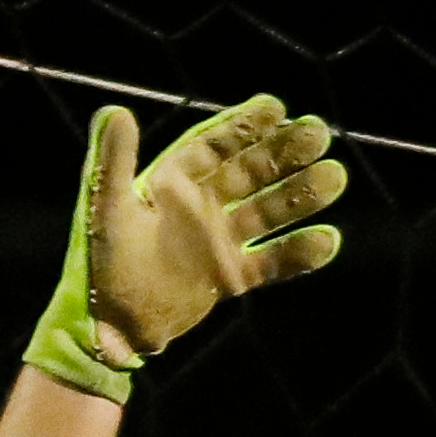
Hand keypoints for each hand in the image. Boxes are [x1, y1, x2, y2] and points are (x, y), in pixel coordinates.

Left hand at [27, 95, 345, 399]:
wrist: (108, 329)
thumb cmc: (99, 265)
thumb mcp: (105, 208)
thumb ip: (113, 161)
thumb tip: (114, 110)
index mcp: (170, 185)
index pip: (214, 146)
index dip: (244, 127)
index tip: (277, 108)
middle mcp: (198, 209)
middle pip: (250, 173)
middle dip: (284, 154)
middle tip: (320, 133)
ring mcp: (216, 242)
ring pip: (267, 212)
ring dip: (300, 195)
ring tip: (336, 178)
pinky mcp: (227, 277)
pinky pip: (270, 263)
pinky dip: (297, 254)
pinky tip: (329, 240)